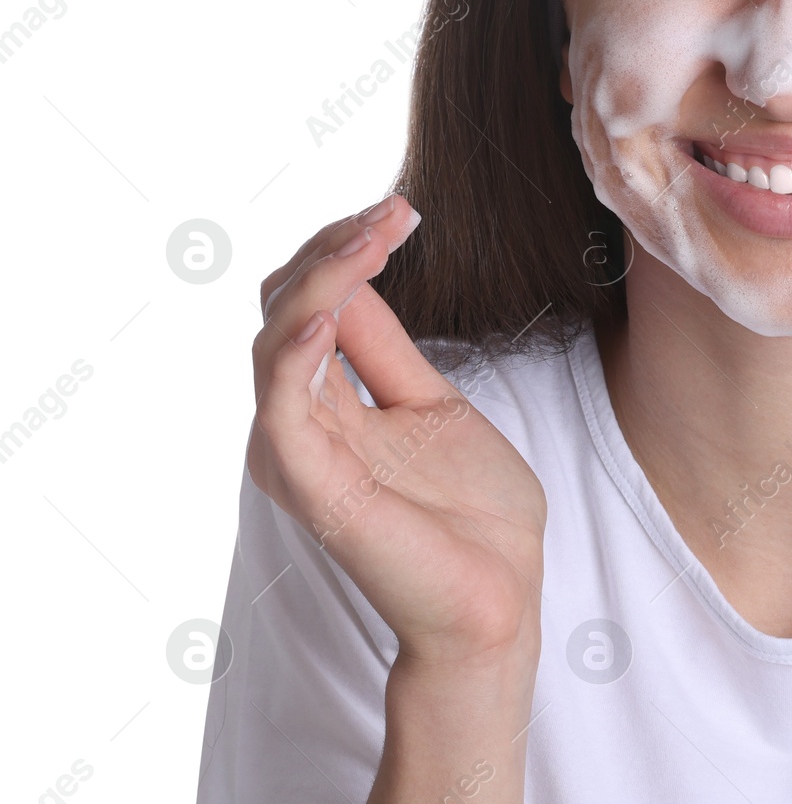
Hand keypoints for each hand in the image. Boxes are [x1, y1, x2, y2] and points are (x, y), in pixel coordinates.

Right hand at [248, 194, 546, 671]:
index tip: (400, 209)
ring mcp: (301, 455)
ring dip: (320, 276)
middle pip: (284, 309)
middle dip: (333, 248)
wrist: (502, 594)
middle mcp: (298, 426)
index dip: (343, 247)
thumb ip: (384, 349)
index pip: (307, 302)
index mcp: (324, 407)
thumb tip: (355, 273)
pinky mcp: (314, 486)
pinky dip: (298, 349)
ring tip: (369, 240)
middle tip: (391, 212)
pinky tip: (333, 306)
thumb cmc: (473, 513)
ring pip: (276, 340)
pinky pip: (283, 404)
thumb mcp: (432, 402)